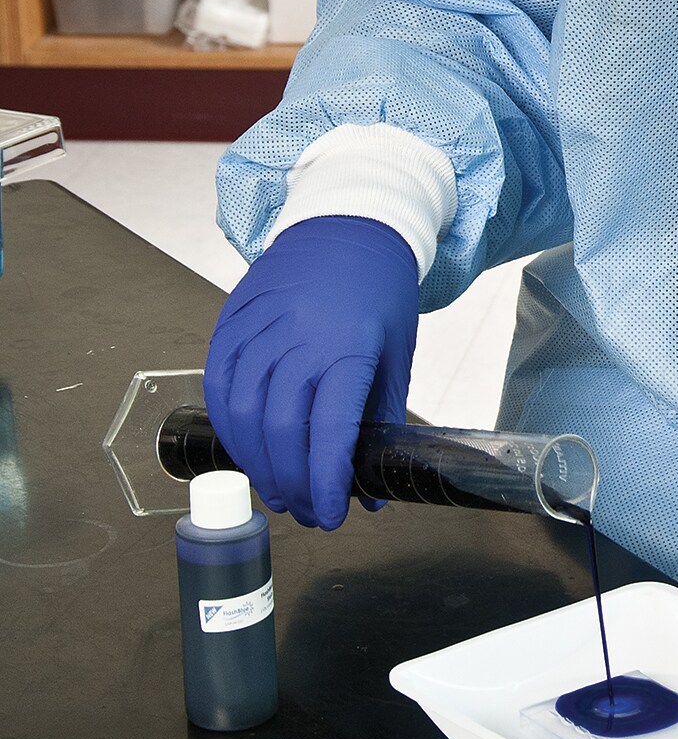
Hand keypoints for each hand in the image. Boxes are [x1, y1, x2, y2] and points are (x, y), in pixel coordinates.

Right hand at [205, 216, 418, 530]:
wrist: (349, 224)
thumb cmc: (378, 291)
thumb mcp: (397, 354)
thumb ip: (384, 422)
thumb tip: (372, 492)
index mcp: (348, 345)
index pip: (330, 431)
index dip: (326, 482)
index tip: (332, 515)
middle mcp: (298, 336)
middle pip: (282, 430)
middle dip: (292, 483)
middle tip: (307, 510)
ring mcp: (260, 326)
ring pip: (242, 413)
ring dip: (257, 463)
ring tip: (278, 488)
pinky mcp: (232, 320)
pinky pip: (218, 384)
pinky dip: (229, 425)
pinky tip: (247, 448)